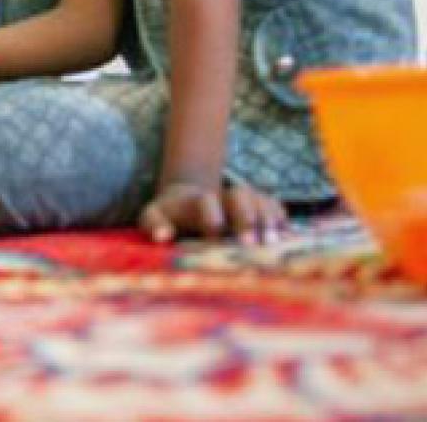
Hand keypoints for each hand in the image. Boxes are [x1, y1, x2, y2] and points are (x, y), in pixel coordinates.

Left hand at [138, 178, 286, 244]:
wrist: (185, 202)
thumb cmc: (169, 215)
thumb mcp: (151, 217)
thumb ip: (153, 223)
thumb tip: (163, 236)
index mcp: (196, 200)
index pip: (207, 201)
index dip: (212, 218)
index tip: (214, 239)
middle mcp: (223, 196)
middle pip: (240, 195)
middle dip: (246, 217)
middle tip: (250, 244)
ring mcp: (242, 200)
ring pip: (260, 199)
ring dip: (267, 219)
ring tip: (273, 244)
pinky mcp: (257, 208)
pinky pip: (274, 206)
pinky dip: (281, 218)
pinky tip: (287, 236)